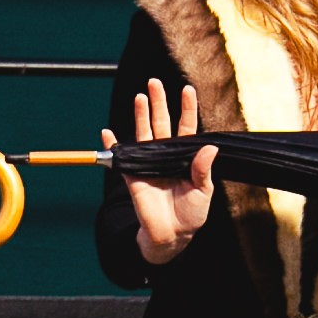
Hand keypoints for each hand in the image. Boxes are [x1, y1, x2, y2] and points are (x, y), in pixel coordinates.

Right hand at [120, 78, 218, 264]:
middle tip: (155, 82)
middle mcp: (166, 154)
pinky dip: (113, 144)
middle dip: (159, 102)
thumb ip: (203, 169)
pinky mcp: (133, 175)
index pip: (186, 126)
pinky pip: (121, 157)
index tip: (187, 89)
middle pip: (162, 122)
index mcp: (185, 156)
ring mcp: (149, 163)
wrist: (172, 235)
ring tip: (140, 96)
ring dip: (140, 115)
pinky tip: (108, 132)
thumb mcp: (204, 192)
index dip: (187, 108)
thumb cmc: (191, 214)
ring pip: (144, 133)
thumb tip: (209, 148)